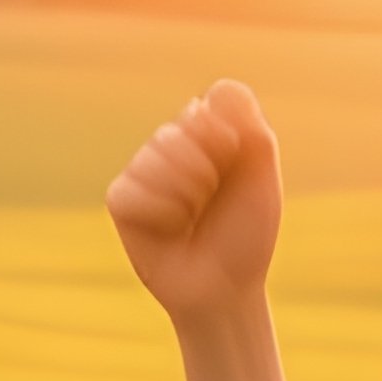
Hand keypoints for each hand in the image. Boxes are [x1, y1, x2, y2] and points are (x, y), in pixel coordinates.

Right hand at [106, 80, 281, 321]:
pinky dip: (160, 212)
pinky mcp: (120, 200)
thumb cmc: (245, 233)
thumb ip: (248, 125)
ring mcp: (142, 170)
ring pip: (155, 154)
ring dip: (185, 193)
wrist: (224, 288)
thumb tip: (213, 92)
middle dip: (207, 169)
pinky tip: (168, 230)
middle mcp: (171, 144)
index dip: (229, 139)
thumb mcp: (261, 176)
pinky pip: (132, 189)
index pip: (212, 102)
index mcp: (208, 132)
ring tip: (190, 217)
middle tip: (212, 200)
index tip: (237, 170)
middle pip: (181, 126)